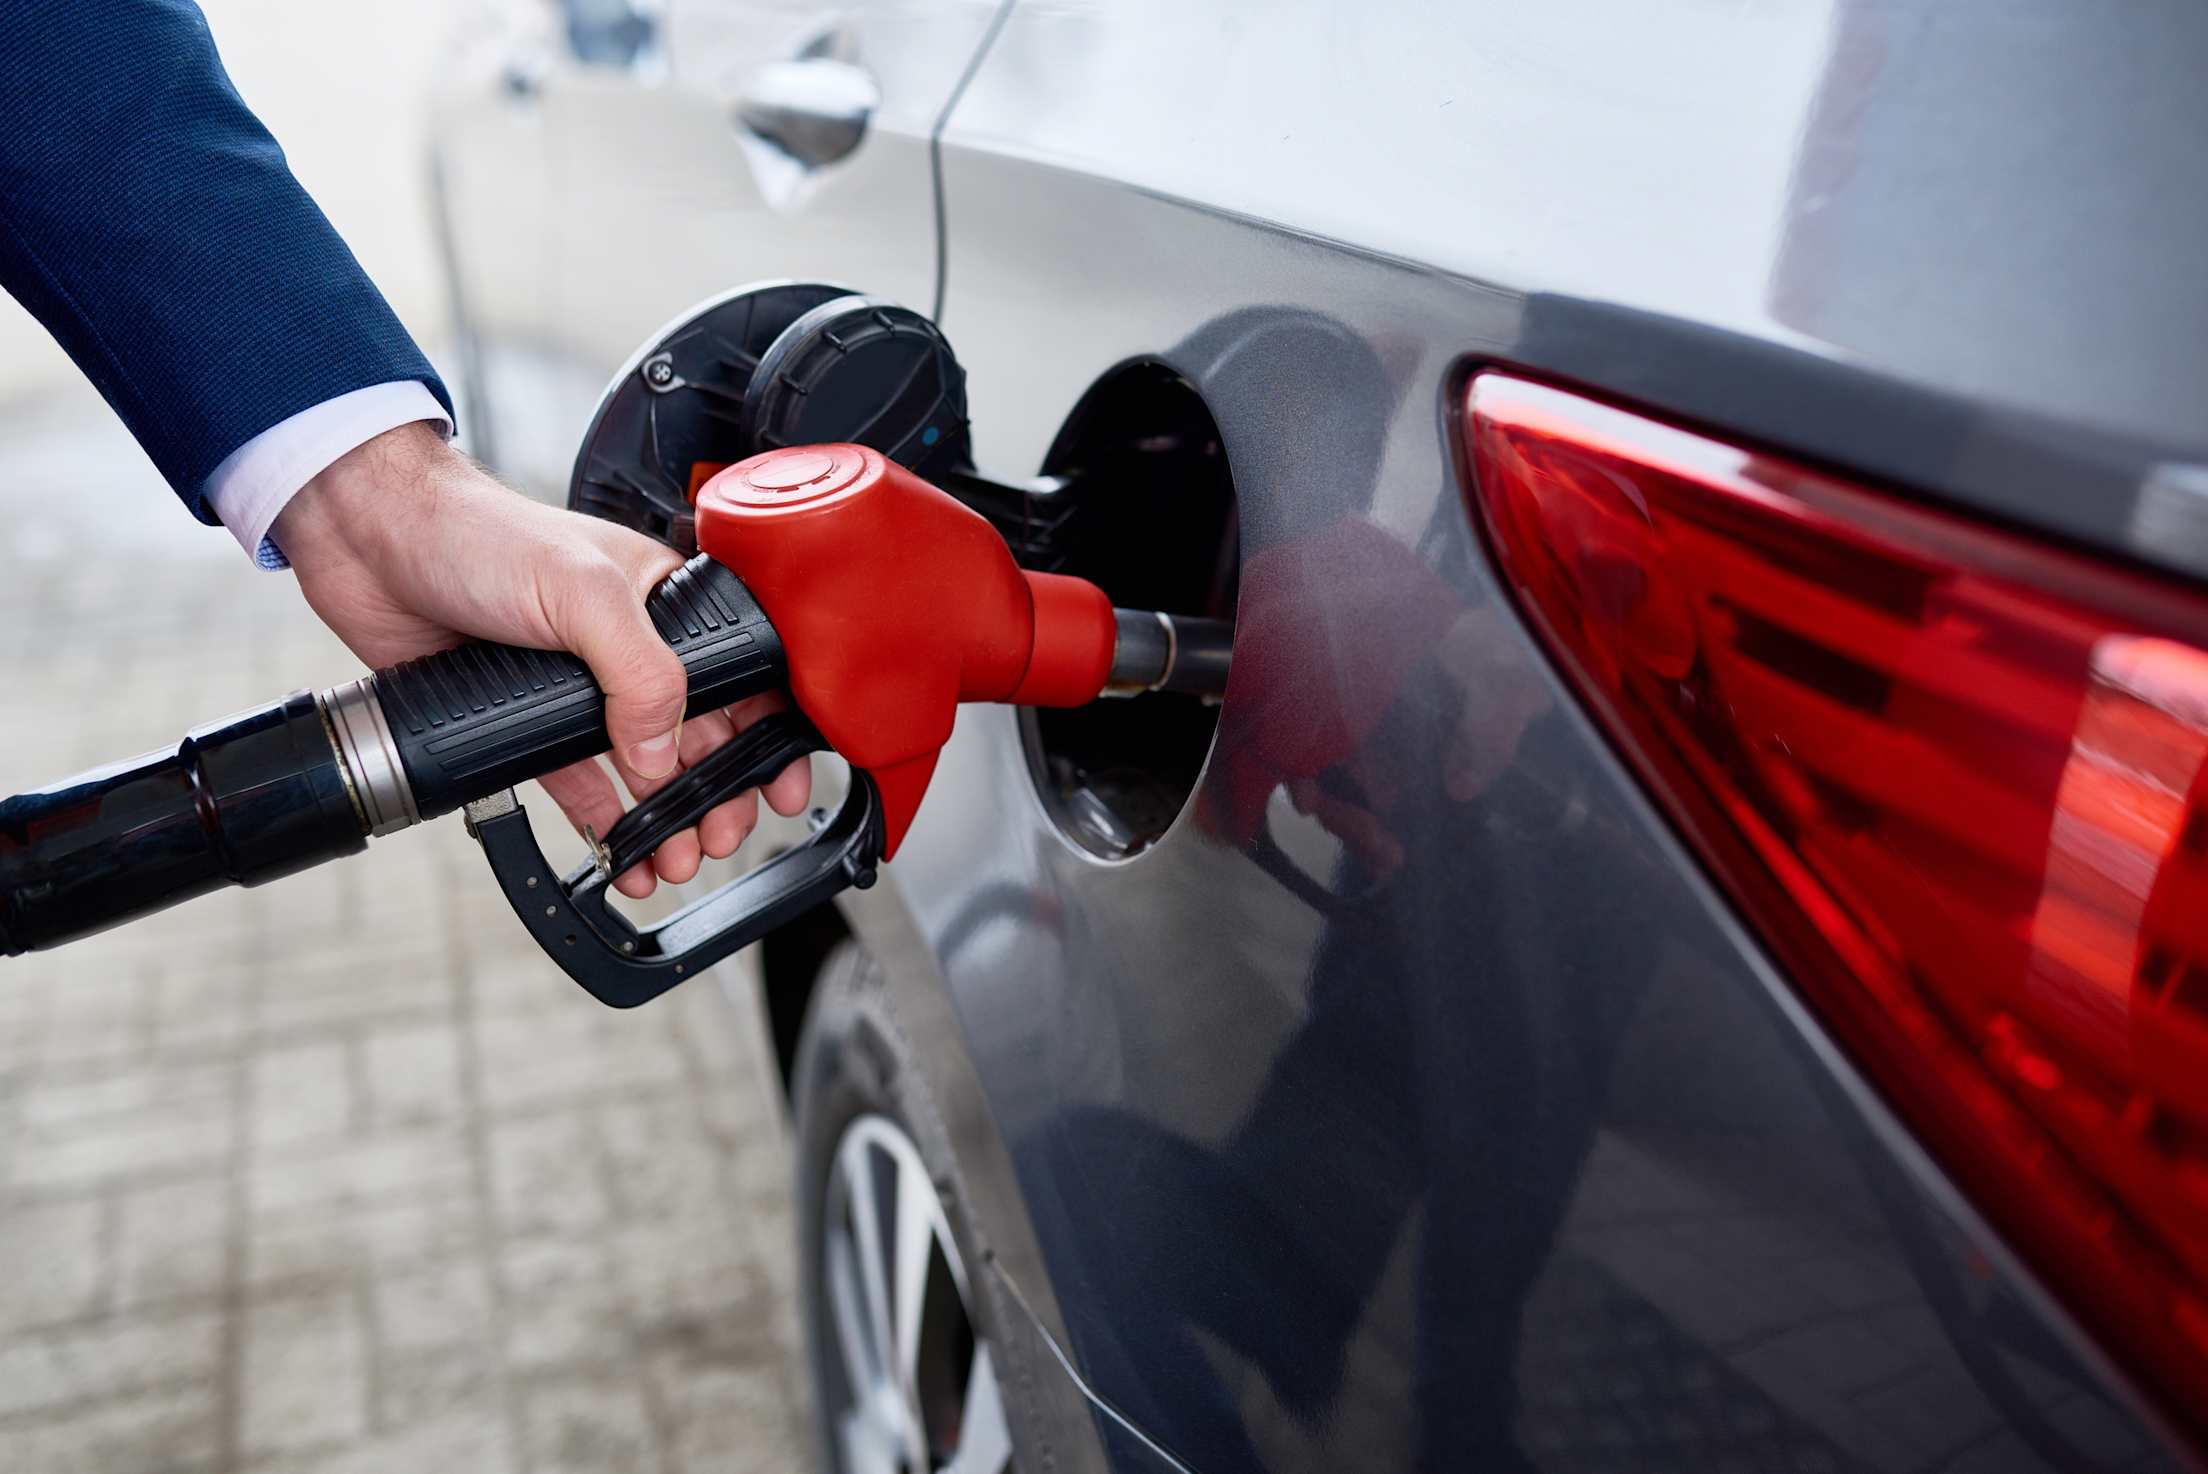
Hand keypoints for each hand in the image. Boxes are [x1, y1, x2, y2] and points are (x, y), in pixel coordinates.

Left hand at [273, 421, 810, 896]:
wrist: (372, 541)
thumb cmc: (478, 532)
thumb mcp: (582, 591)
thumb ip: (640, 673)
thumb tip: (662, 753)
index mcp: (664, 601)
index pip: (739, 675)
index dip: (766, 734)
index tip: (778, 785)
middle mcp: (628, 646)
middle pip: (697, 737)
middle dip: (717, 795)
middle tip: (719, 836)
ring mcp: (579, 686)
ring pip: (642, 771)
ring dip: (666, 820)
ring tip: (675, 859)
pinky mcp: (526, 719)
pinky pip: (580, 785)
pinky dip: (606, 826)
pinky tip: (622, 855)